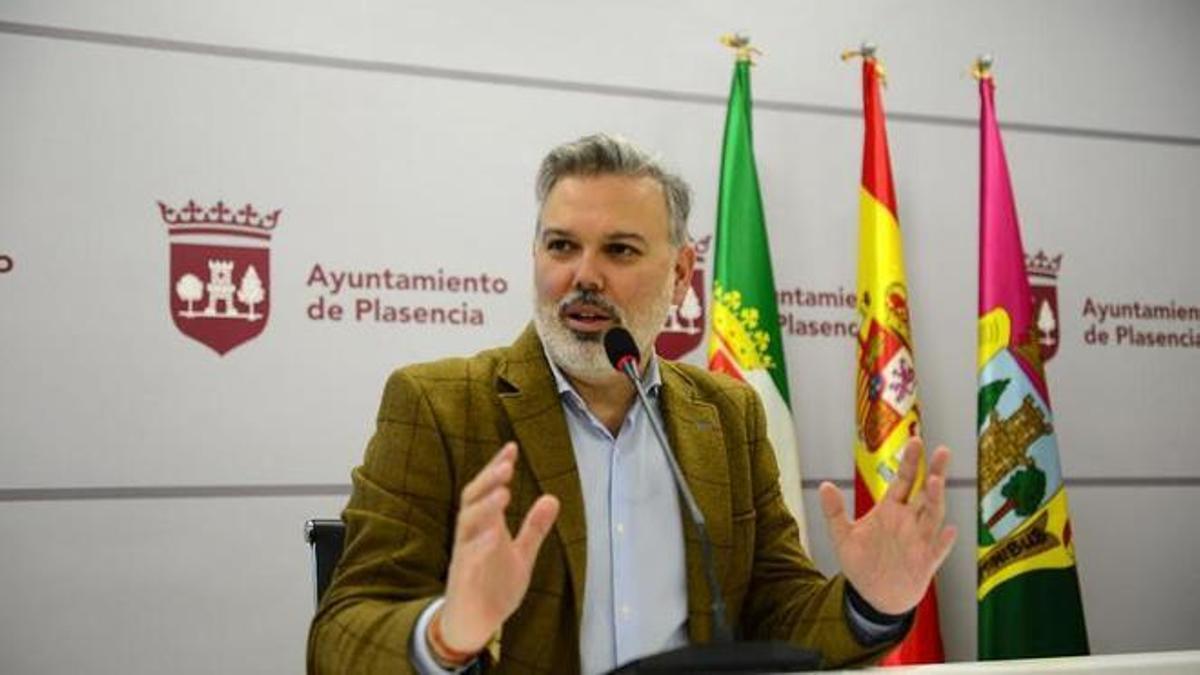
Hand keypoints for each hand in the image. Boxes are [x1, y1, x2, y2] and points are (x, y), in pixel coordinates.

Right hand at [437, 442, 560, 654]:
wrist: (473, 625)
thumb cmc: (493, 586)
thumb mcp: (521, 555)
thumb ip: (534, 528)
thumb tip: (552, 497)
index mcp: (484, 527)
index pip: (486, 490)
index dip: (496, 469)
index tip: (511, 448)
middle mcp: (471, 536)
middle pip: (472, 499)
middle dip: (488, 480)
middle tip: (507, 464)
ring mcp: (465, 556)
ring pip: (467, 525)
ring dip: (485, 507)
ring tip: (504, 492)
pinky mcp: (463, 579)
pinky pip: (468, 559)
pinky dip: (480, 545)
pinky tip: (494, 535)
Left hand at [818, 438, 956, 614]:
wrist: (875, 597)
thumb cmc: (862, 564)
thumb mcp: (843, 537)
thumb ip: (834, 512)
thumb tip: (824, 485)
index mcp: (891, 510)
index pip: (904, 480)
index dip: (910, 461)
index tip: (916, 441)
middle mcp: (909, 521)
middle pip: (926, 492)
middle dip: (934, 472)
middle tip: (942, 451)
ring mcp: (920, 540)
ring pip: (933, 515)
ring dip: (936, 499)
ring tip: (935, 482)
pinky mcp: (926, 562)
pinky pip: (938, 550)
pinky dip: (944, 541)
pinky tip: (949, 530)